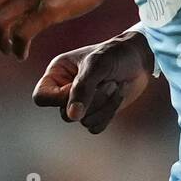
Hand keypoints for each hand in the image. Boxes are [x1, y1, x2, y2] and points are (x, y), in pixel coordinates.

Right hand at [32, 33, 154, 133]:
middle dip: (92, 100)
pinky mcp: (96, 113)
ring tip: (114, 85)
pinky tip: (117, 95)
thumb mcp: (97, 65)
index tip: (78, 89)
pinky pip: (96, 127)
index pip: (41, 97)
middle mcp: (65, 90)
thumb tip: (72, 116)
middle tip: (108, 82)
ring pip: (83, 121)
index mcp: (57, 73)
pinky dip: (109, 112)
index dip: (58, 99)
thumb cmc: (115, 54)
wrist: (140, 58)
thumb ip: (83, 88)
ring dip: (104, 105)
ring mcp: (81, 104)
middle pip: (65, 114)